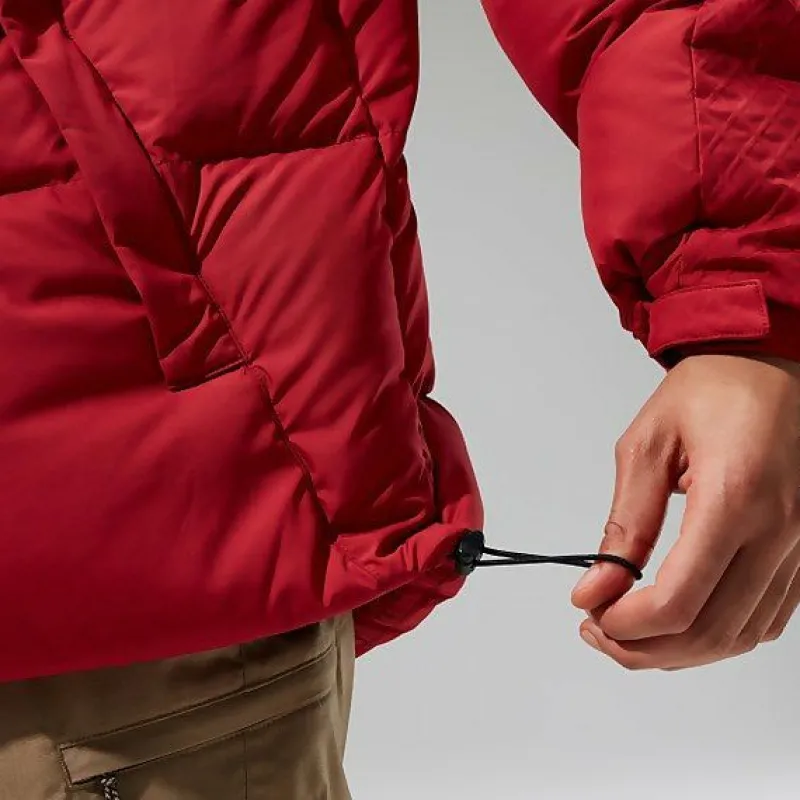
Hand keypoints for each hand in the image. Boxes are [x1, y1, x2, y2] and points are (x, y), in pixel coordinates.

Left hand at [572, 354, 799, 669]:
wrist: (768, 367)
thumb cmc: (711, 392)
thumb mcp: (646, 446)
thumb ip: (624, 523)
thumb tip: (593, 588)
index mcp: (733, 497)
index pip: (679, 599)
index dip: (628, 624)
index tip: (591, 615)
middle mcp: (777, 530)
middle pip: (708, 630)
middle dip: (643, 648)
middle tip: (599, 632)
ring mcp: (798, 546)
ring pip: (739, 636)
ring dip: (679, 650)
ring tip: (629, 631)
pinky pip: (766, 620)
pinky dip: (718, 635)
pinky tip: (679, 621)